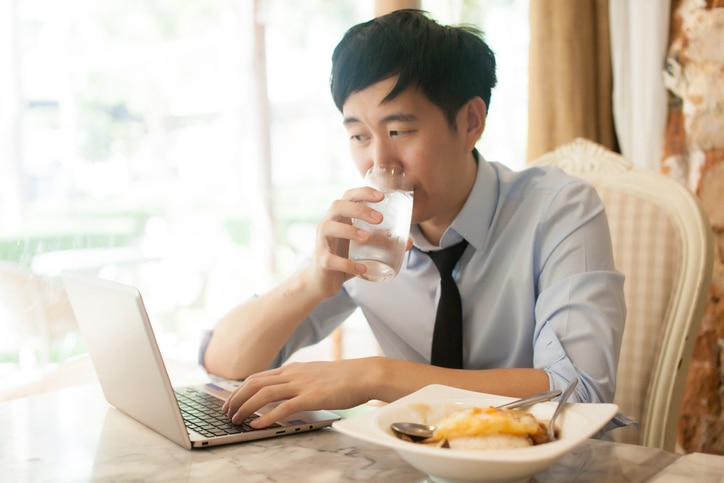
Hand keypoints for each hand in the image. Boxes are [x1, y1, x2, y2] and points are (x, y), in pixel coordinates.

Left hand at [222, 359, 376, 427]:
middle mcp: (293, 374)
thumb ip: (298, 382)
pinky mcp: (312, 397)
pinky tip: (257, 425)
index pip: (258, 377)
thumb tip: (283, 392)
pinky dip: (267, 416)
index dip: (240, 389)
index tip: (230, 401)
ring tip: (236, 420)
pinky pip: (284, 407)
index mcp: (293, 369)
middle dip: (236, 398)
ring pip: (264, 393)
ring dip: (246, 407)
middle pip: (255, 383)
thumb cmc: (343, 378)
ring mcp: (302, 384)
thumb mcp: (314, 375)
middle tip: (226, 412)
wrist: (364, 374)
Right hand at [303, 186, 383, 297]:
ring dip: (349, 230)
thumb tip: (410, 242)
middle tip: (379, 219)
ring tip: (367, 237)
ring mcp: (322, 242)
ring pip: (329, 228)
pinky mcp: (321, 261)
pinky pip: (330, 259)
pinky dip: (346, 264)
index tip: (382, 196)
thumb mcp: (364, 247)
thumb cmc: (345, 256)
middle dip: (358, 209)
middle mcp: (328, 224)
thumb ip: (384, 242)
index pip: (348, 196)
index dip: (363, 192)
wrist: (323, 281)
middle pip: (337, 206)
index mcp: (340, 217)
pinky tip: (361, 268)